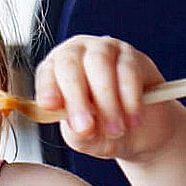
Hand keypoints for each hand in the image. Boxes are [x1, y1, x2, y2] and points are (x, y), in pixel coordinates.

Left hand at [33, 35, 175, 161]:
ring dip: (107, 101)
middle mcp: (77, 53)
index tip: (49, 106)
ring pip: (101, 64)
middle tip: (86, 128)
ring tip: (114, 130)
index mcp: (55, 69)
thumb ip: (78, 132)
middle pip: (70, 65)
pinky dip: (130, 98)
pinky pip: (129, 71)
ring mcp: (106, 49)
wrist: (138, 130)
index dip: (47, 87)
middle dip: (76, 98)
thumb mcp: (84, 136)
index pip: (46, 72)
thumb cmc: (100, 127)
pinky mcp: (133, 56)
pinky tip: (132, 120)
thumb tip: (82, 128)